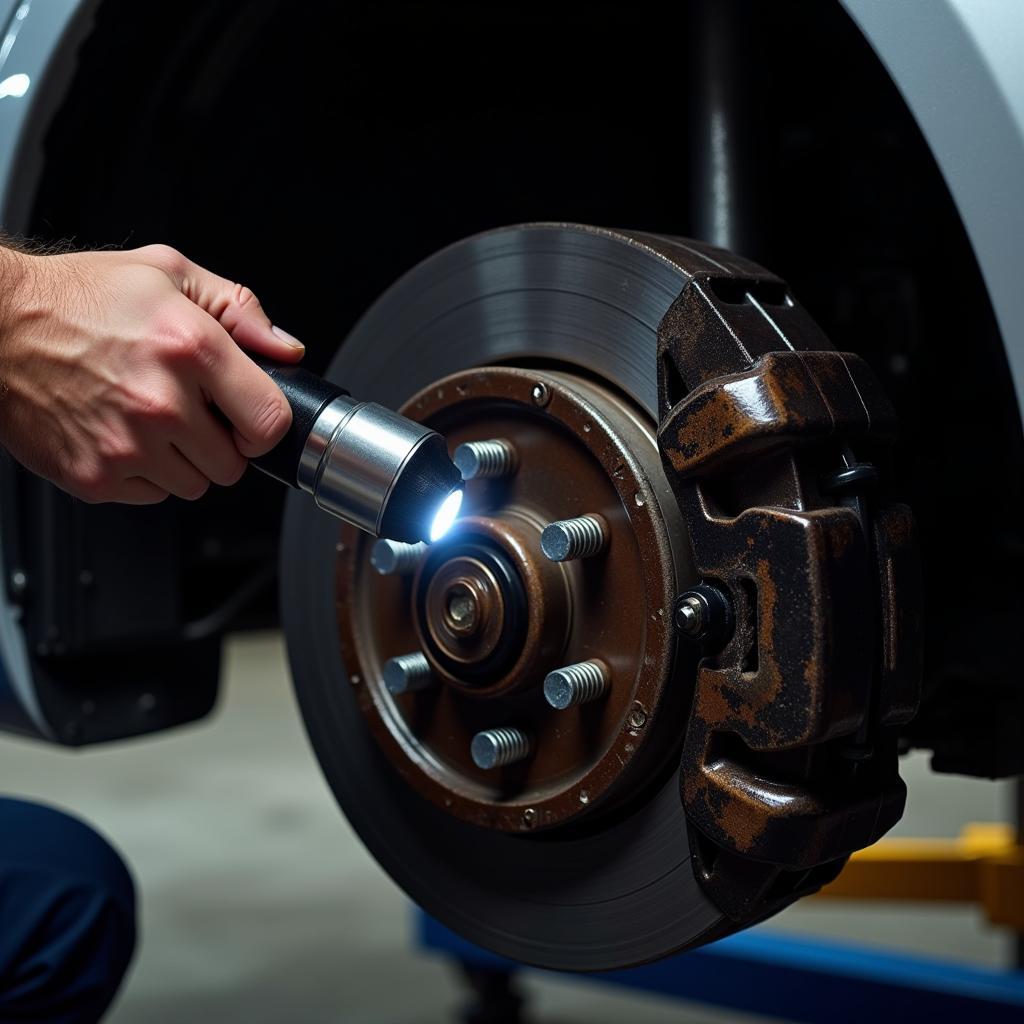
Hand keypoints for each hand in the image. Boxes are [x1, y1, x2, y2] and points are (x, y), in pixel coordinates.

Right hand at [0, 243, 303, 502]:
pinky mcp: (95, 477)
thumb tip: (286, 350)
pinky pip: (151, 495)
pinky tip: (120, 432)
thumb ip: (240, 309)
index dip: (266, 425)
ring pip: (193, 485)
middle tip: (190, 411)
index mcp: (190, 348)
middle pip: (233, 465)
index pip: (270, 422)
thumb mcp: (168, 273)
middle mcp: (161, 403)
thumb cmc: (77, 298)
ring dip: (182, 460)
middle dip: (221, 442)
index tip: (248, 418)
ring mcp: (127, 447)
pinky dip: (143, 473)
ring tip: (148, 417)